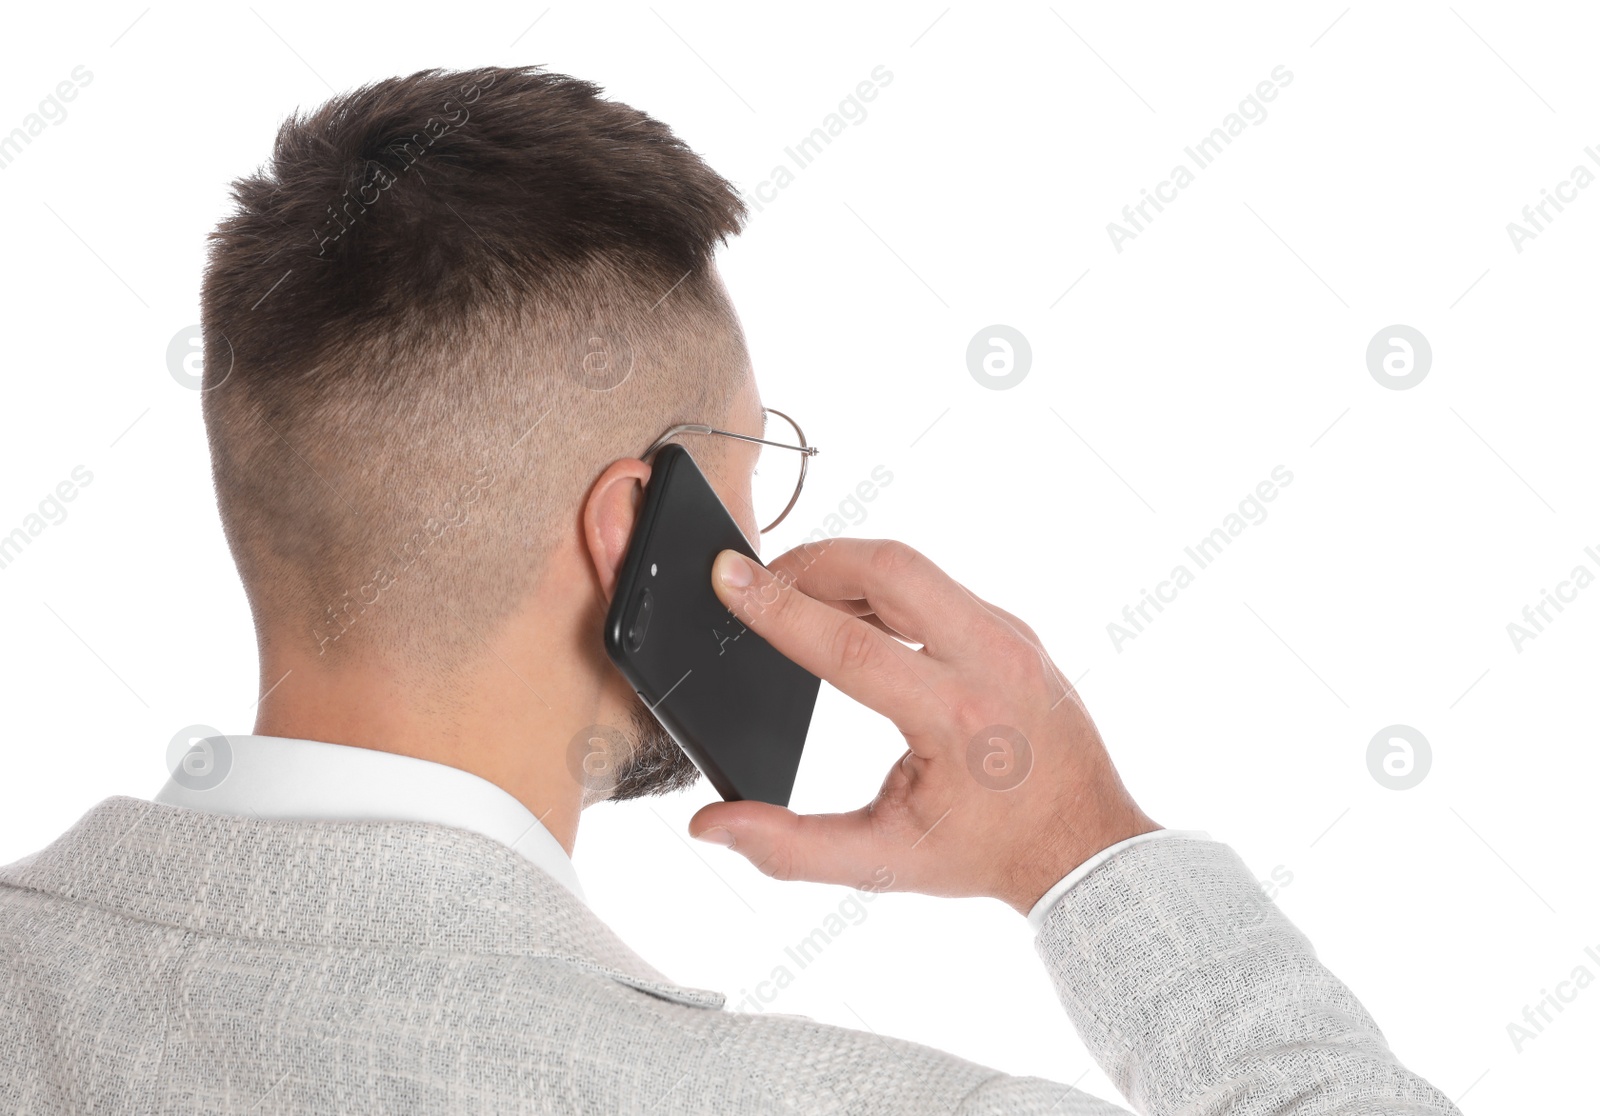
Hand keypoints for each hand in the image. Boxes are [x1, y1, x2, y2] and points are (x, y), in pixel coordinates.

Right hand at [689, 538, 1158, 914]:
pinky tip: (850, 613)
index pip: (851, 645)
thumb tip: (713, 827)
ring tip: (795, 595)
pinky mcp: (1014, 629)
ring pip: (915, 568)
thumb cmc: (989, 853)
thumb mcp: (886, 863)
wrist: (1086, 845)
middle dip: (813, 561)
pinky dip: (884, 587)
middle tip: (759, 578)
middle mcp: (993, 662)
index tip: (729, 576)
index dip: (779, 609)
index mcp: (959, 719)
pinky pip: (939, 586)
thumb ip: (792, 849)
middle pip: (889, 569)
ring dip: (847, 569)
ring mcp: (1010, 637)